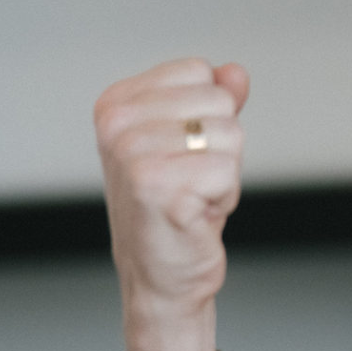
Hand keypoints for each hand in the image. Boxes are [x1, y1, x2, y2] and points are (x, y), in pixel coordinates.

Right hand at [95, 58, 248, 350]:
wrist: (160, 279)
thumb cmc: (174, 208)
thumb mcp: (192, 142)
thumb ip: (212, 100)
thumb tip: (235, 71)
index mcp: (115, 103)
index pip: (199, 71)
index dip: (206, 115)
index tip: (181, 152)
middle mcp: (116, 125)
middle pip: (218, 99)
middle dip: (220, 145)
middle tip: (189, 180)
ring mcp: (132, 155)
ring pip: (230, 133)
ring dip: (224, 172)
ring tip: (192, 197)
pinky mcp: (157, 187)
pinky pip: (228, 170)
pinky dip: (224, 197)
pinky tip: (195, 215)